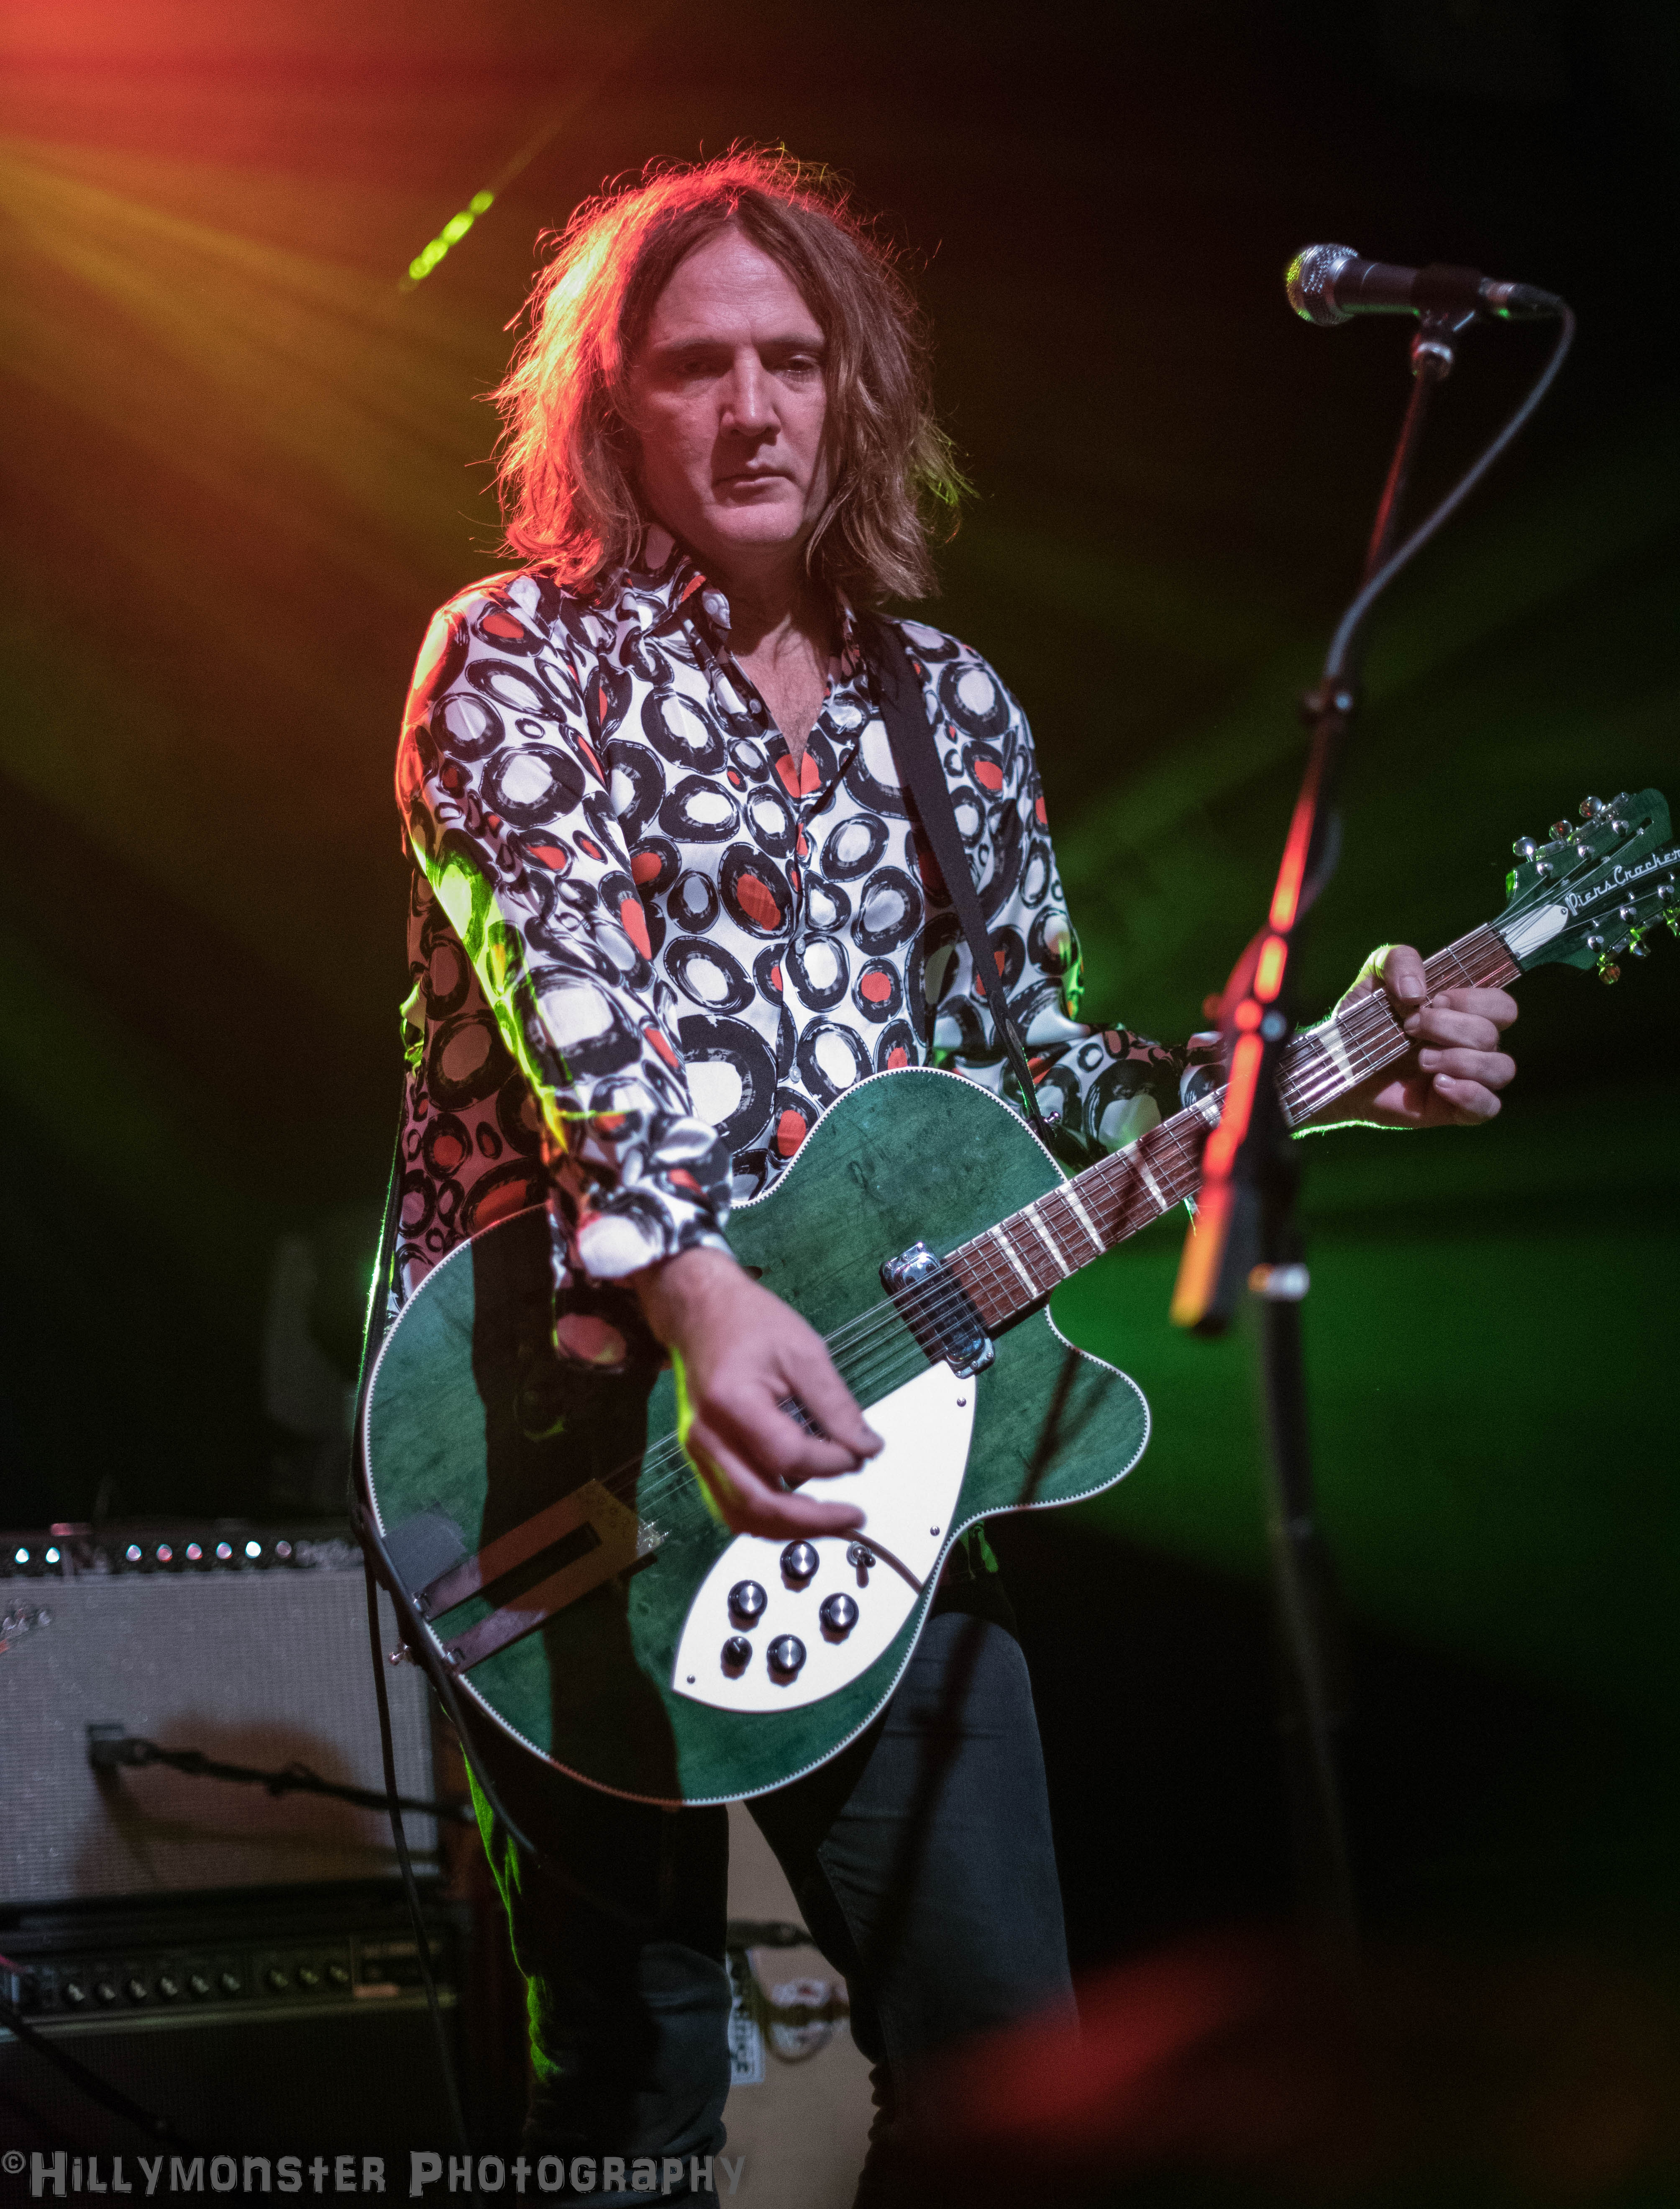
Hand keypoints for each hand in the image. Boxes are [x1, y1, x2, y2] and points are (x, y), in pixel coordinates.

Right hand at [633, 1247, 880, 1538]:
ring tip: (831, 1523)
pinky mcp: (701, 1458)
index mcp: (731, 1403)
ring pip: (740, 1515)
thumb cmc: (747, 1322)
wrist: (699, 1310)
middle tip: (854, 1517)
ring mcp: (698, 1453)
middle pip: (758, 1503)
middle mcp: (707, 1437)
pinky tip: (797, 1514)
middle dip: (813, 1521)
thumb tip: (866, 1448)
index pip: (788, 1455)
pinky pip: (730, 1505)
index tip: (861, 1451)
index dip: (831, 1461)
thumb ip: (835, 1404)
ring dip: (789, 1530)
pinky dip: (765, 1518)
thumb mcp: (803, 1351)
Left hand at [1319, 943, 1517, 1127]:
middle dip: (1452, 1028)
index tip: (1434, 1001)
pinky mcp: (1455, 1109)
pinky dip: (1470, 1094)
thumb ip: (1399, 961)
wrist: (1338, 1068)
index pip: (1501, 1005)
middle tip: (1411, 1029)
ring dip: (1461, 1061)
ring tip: (1422, 1061)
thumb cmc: (1363, 1023)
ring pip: (1501, 1069)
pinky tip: (1439, 1085)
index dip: (1473, 1000)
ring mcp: (1467, 1078)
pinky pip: (1488, 1107)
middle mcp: (1472, 1045)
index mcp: (1463, 1014)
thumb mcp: (1374, 980)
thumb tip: (1418, 991)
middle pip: (1493, 1034)